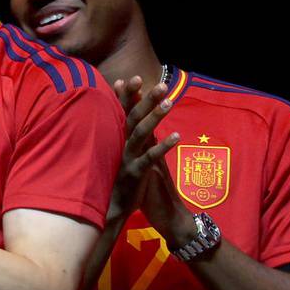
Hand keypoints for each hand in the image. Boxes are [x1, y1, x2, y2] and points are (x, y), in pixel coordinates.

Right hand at [111, 76, 184, 231]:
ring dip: (155, 116)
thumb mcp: (123, 156)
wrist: (112, 211)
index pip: (122, 113)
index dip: (127, 95)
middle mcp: (122, 146)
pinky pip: (150, 157)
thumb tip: (131, 123)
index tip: (133, 78)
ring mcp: (128, 159)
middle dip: (146, 99)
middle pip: (133, 117)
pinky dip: (163, 146)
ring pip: (140, 133)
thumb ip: (129, 136)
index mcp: (120, 140)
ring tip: (169, 101)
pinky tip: (177, 136)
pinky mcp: (136, 173)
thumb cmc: (120, 181)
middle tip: (161, 84)